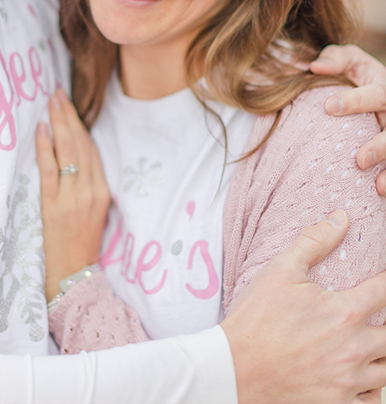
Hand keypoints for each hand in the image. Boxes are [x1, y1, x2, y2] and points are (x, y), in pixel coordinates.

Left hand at [35, 88, 110, 298]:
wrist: (74, 273)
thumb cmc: (81, 242)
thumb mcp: (93, 210)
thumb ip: (88, 184)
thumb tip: (74, 156)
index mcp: (103, 190)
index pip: (92, 150)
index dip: (80, 124)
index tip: (69, 104)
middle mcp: (92, 190)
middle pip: (82, 145)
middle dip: (70, 116)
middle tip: (58, 92)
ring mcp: (74, 197)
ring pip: (68, 152)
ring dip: (60, 123)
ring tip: (52, 101)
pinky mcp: (56, 205)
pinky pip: (50, 170)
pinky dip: (45, 148)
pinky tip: (41, 129)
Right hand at [222, 211, 385, 402]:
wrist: (232, 368)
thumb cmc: (254, 318)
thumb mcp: (279, 271)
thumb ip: (314, 242)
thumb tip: (341, 218)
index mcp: (345, 313)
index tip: (380, 282)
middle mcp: (355, 348)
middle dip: (384, 323)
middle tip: (367, 318)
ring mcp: (349, 380)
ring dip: (380, 355)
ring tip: (364, 346)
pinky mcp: (339, 403)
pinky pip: (372, 399)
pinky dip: (369, 388)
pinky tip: (356, 376)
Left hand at [311, 44, 385, 193]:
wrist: (377, 96)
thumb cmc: (358, 76)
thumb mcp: (351, 62)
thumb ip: (336, 58)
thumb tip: (315, 66)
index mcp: (384, 88)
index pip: (375, 94)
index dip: (354, 100)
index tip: (328, 107)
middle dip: (381, 145)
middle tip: (359, 159)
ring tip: (375, 180)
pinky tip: (380, 189)